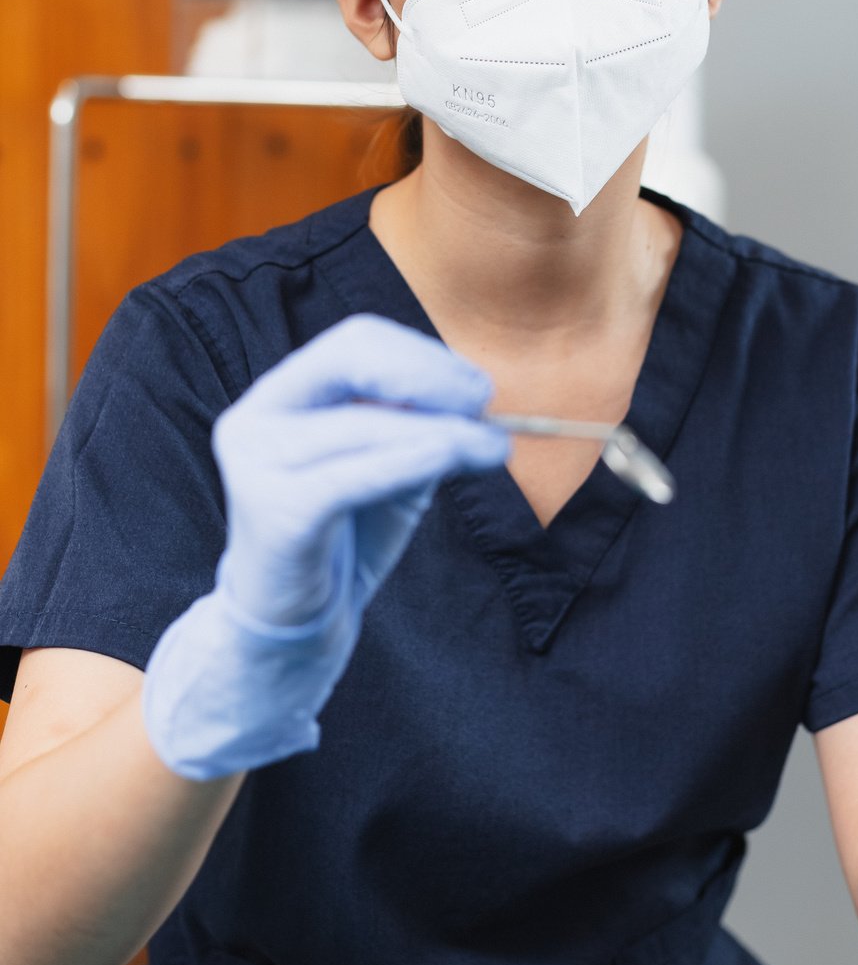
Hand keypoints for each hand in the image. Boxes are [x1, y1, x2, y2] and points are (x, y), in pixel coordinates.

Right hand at [213, 313, 508, 626]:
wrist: (296, 624)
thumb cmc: (346, 534)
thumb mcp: (390, 464)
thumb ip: (420, 425)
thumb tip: (475, 398)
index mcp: (282, 393)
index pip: (356, 340)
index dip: (422, 354)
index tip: (477, 386)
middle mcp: (256, 416)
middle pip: (350, 360)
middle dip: (427, 376)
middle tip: (485, 403)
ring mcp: (256, 463)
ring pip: (363, 424)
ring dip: (442, 430)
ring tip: (494, 447)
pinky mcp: (275, 514)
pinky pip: (354, 476)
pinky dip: (410, 460)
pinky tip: (451, 458)